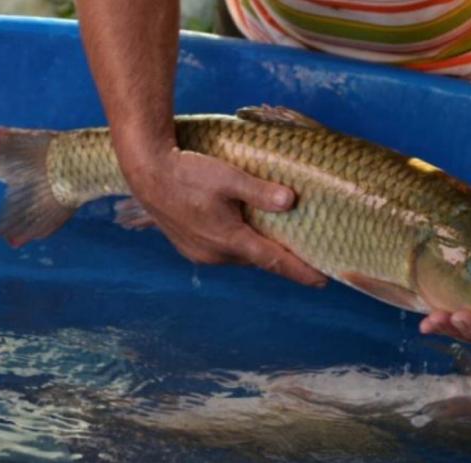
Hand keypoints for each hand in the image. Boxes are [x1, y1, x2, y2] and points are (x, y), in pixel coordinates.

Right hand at [118, 139, 327, 286]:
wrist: (147, 173)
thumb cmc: (188, 173)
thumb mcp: (229, 178)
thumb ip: (260, 191)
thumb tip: (290, 202)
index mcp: (230, 240)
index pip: (274, 262)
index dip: (300, 272)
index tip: (323, 280)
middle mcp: (216, 254)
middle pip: (258, 258)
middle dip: (279, 256)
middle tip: (303, 248)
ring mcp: (200, 253)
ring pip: (239, 255)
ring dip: (255, 248)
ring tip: (273, 236)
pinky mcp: (189, 248)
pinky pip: (222, 251)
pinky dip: (237, 244)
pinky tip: (240, 229)